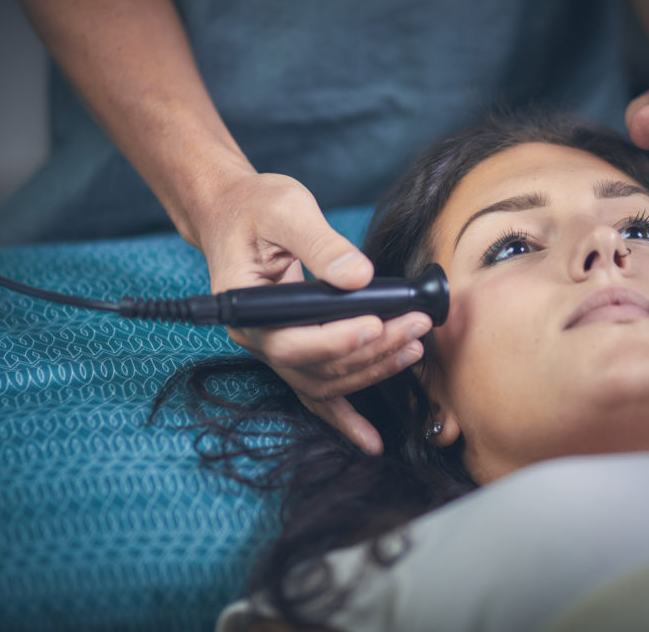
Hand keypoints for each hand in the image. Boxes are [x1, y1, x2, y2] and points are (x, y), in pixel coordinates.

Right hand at [195, 172, 431, 452]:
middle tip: (415, 326)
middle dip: (370, 350)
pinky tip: (370, 440)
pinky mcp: (294, 350)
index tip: (377, 323)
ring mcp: (274, 349)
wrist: (233, 213)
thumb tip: (359, 276)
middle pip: (315, 364)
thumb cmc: (253, 208)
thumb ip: (320, 243)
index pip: (290, 339)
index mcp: (245, 305)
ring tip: (413, 346)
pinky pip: (318, 392)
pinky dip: (344, 418)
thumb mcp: (285, 209)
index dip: (335, 339)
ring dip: (372, 369)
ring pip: (324, 380)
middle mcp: (257, 338)